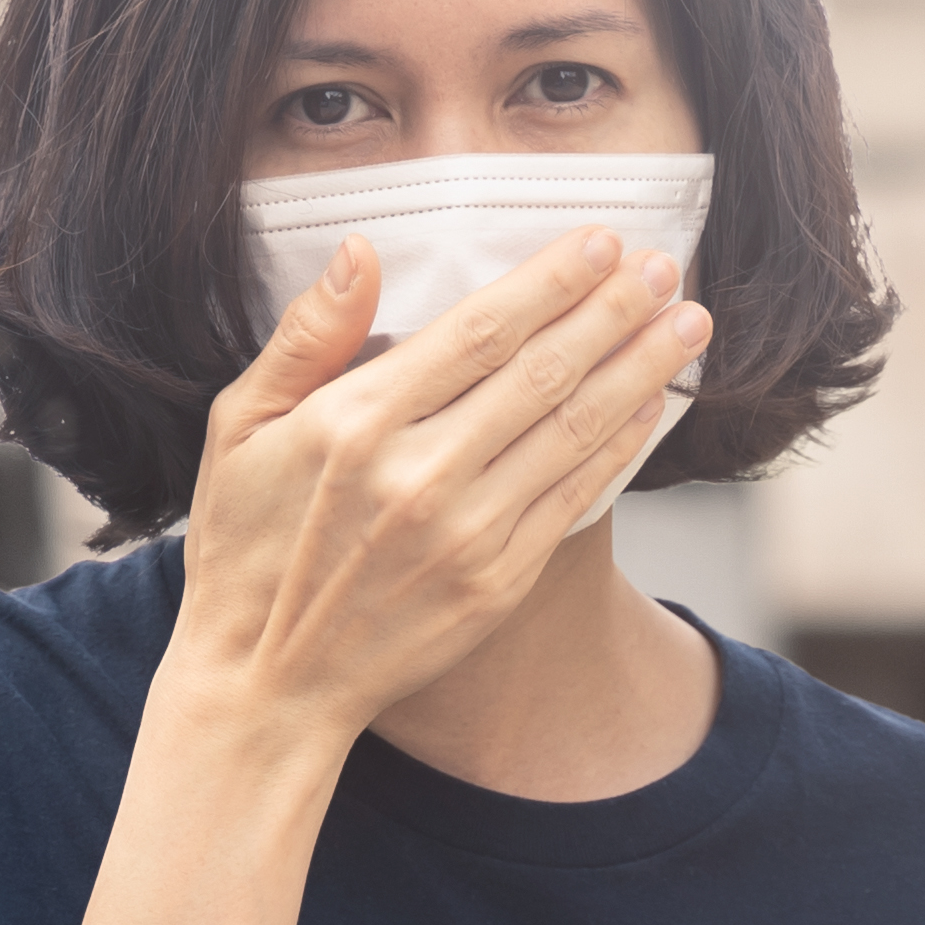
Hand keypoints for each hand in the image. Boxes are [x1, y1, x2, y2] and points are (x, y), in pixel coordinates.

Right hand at [161, 227, 707, 744]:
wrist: (266, 683)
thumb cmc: (247, 547)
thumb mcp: (238, 428)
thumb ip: (306, 337)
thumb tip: (360, 250)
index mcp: (355, 423)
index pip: (478, 330)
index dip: (550, 281)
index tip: (601, 241)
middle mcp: (418, 475)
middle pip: (542, 371)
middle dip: (613, 310)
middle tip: (662, 266)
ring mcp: (464, 533)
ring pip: (573, 428)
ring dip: (640, 368)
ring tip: (686, 322)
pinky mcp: (495, 583)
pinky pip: (574, 496)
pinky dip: (620, 444)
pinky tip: (652, 404)